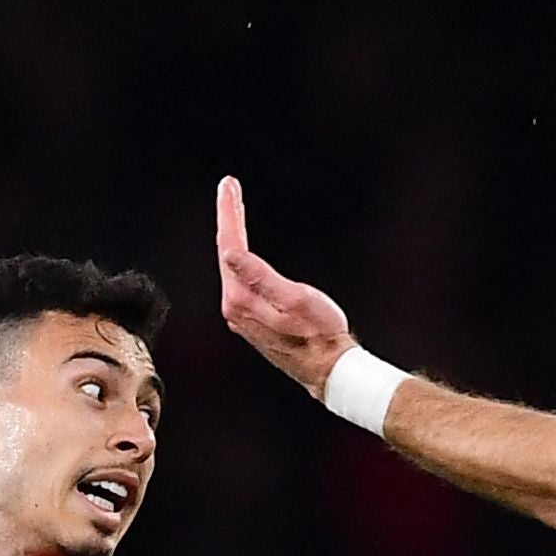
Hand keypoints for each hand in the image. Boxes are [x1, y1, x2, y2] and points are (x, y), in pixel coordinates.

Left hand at [215, 175, 355, 396]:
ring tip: (234, 208)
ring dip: (233, 235)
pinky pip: (240, 279)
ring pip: (232, 266)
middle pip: (227, 253)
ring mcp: (242, 315)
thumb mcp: (294, 298)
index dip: (229, 213)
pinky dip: (240, 256)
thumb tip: (230, 254)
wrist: (328, 369)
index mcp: (241, 298)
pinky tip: (243, 249)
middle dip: (229, 218)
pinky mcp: (252, 319)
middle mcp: (235, 308)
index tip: (228, 186)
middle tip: (230, 188)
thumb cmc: (319, 335)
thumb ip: (258, 275)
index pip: (229, 246)